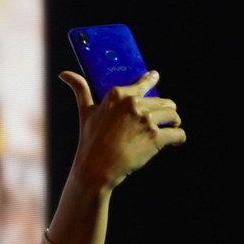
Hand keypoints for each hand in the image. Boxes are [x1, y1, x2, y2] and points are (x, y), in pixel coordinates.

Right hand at [59, 70, 185, 195]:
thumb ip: (80, 90)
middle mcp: (134, 104)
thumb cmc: (89, 141)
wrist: (95, 170)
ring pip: (173, 115)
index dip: (152, 79)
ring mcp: (145, 121)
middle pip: (163, 101)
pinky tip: (177, 142)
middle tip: (165, 119)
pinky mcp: (155, 138)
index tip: (155, 77)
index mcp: (118, 94)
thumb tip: (64, 73)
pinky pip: (178, 133)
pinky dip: (180, 138)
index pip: (144, 82)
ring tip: (173, 128)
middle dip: (165, 111)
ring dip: (175, 122)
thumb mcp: (85, 112)